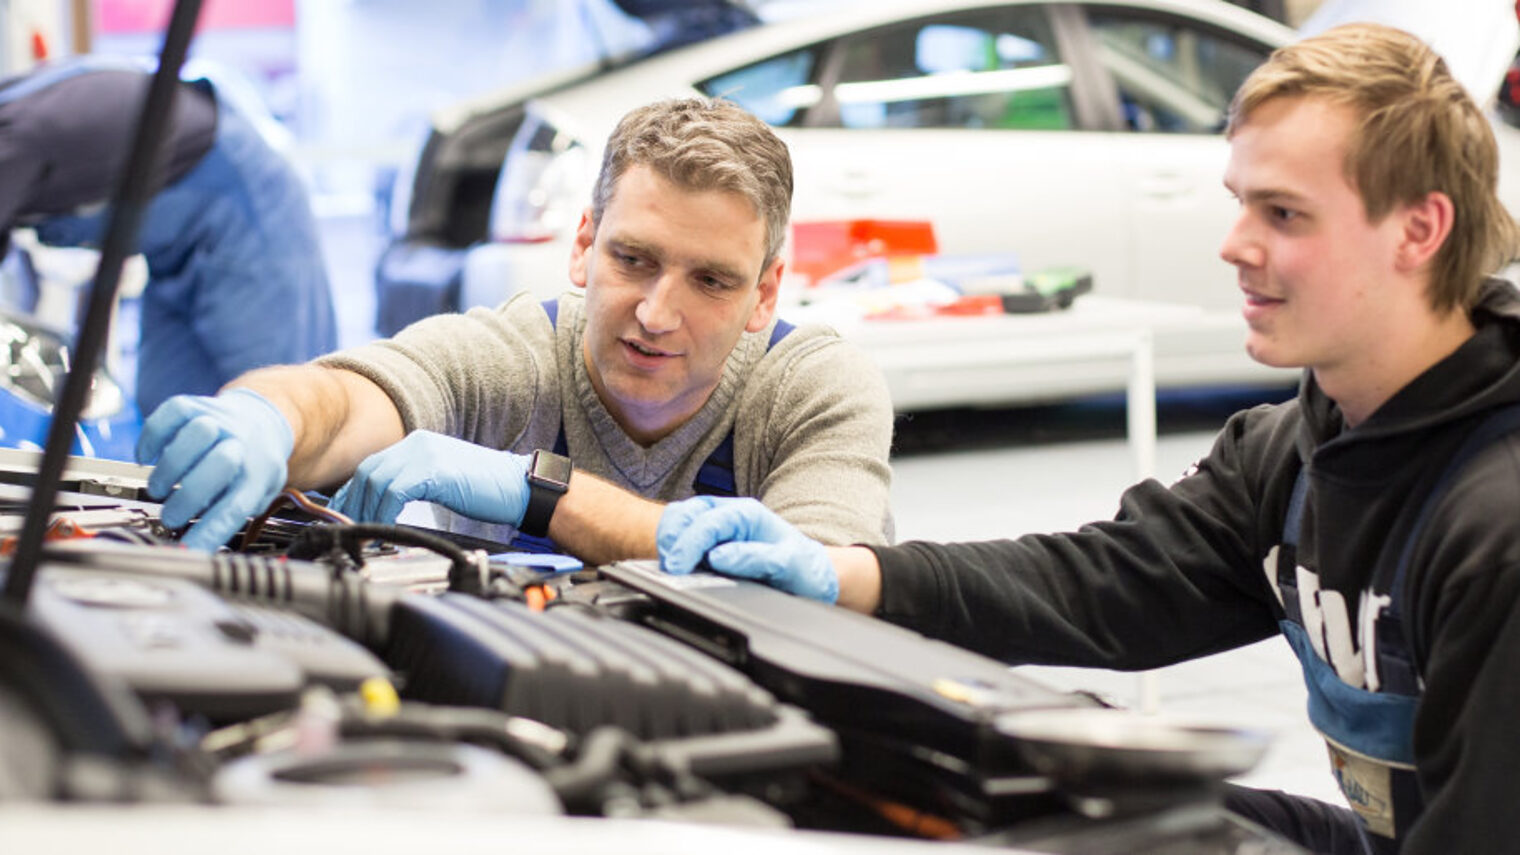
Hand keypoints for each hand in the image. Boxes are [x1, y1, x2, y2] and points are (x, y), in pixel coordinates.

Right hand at [136, 389, 292, 550]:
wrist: (263, 419)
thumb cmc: (254, 464)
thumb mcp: (259, 493)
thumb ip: (234, 516)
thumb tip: (199, 547)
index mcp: (258, 474)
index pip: (236, 507)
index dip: (209, 532)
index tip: (187, 549)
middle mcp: (241, 445)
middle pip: (221, 464)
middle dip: (189, 496)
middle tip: (172, 516)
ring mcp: (219, 421)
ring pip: (197, 434)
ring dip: (170, 467)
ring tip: (159, 487)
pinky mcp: (195, 405)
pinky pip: (171, 413)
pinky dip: (152, 437)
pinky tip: (148, 456)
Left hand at [329, 430, 529, 525]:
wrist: (521, 487)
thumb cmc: (488, 490)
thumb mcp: (444, 481)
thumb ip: (415, 485)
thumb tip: (386, 506)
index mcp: (419, 444)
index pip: (373, 465)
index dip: (353, 491)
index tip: (346, 514)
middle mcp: (417, 443)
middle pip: (368, 471)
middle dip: (354, 502)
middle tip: (349, 529)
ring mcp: (425, 453)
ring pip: (377, 481)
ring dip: (366, 510)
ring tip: (366, 533)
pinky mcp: (434, 470)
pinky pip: (395, 491)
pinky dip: (385, 511)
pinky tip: (387, 528)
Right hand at [658, 497, 837, 602]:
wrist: (810, 575)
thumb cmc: (803, 569)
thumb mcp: (789, 566)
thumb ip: (756, 559)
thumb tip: (719, 557)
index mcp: (749, 514)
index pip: (709, 521)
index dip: (689, 543)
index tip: (678, 566)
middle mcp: (730, 513)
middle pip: (687, 513)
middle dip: (672, 539)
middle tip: (669, 569)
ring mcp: (718, 525)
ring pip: (679, 520)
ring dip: (668, 540)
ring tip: (668, 566)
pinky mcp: (710, 539)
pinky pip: (681, 533)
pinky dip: (671, 545)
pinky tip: (674, 563)